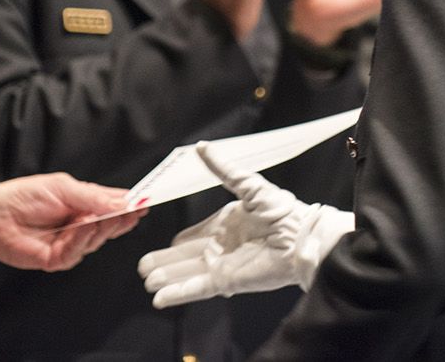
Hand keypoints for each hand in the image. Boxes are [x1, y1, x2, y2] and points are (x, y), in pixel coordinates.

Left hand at [0, 173, 144, 271]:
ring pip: (97, 240)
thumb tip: (121, 201)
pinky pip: (76, 252)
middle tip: (135, 209)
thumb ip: (93, 196)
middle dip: (123, 218)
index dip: (131, 205)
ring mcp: (71, 244)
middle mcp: (82, 226)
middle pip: (111, 226)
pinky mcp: (57, 259)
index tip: (147, 200)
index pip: (114, 206)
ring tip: (105, 214)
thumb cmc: (24, 196)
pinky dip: (82, 238)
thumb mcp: (63, 187)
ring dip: (102, 227)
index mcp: (86, 206)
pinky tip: (85, 225)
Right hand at [138, 142, 353, 307]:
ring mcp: (222, 265)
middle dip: (163, 263)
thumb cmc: (281, 210)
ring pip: (186, 274)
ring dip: (167, 278)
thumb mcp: (249, 185)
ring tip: (148, 281)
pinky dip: (178, 294)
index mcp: (225, 224)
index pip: (193, 235)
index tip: (164, 244)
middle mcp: (220, 247)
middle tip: (143, 267)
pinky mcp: (226, 281)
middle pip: (184, 257)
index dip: (176, 242)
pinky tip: (161, 298)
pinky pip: (196, 289)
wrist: (301, 238)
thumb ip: (224, 169)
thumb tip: (201, 147)